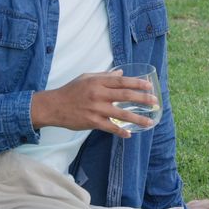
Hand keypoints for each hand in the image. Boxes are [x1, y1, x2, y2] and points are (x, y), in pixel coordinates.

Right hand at [30, 70, 156, 137]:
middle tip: (155, 102)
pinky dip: (120, 131)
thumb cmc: (70, 91)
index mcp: (98, 82)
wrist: (53, 106)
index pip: (122, 81)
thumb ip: (104, 76)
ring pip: (121, 114)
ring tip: (149, 122)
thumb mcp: (86, 77)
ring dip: (137, 119)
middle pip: (125, 95)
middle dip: (143, 99)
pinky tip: (129, 134)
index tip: (149, 86)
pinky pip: (110, 127)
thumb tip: (121, 73)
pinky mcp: (92, 122)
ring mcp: (96, 109)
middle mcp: (98, 94)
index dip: (137, 83)